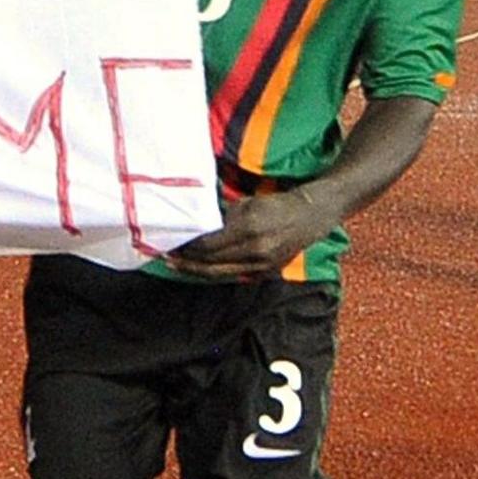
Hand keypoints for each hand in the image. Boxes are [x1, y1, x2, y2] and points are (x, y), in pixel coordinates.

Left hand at [162, 187, 338, 280]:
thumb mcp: (248, 202)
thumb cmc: (276, 203)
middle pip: (211, 262)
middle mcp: (255, 250)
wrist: (311, 217)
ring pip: (219, 274)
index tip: (171, 242)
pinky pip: (232, 276)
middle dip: (186, 260)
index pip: (209, 244)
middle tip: (166, 257)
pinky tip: (200, 268)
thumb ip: (223, 216)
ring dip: (196, 270)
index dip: (188, 246)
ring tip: (177, 265)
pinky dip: (214, 272)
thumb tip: (197, 226)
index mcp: (250, 228)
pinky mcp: (265, 273)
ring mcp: (261, 265)